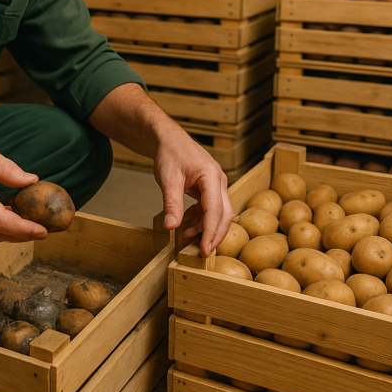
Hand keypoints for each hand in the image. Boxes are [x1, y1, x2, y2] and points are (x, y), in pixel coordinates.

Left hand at [154, 131, 233, 256]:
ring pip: (218, 213)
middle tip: (201, 252)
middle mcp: (219, 181)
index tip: (203, 250)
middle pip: (224, 214)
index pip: (215, 210)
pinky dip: (200, 219)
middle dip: (214, 235)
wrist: (168, 139)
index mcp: (211, 176)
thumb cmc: (169, 154)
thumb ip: (171, 204)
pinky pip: (210, 209)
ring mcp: (216, 185)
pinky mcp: (210, 188)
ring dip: (205, 227)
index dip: (210, 232)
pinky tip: (187, 225)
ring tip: (185, 235)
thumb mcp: (168, 179)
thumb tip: (171, 227)